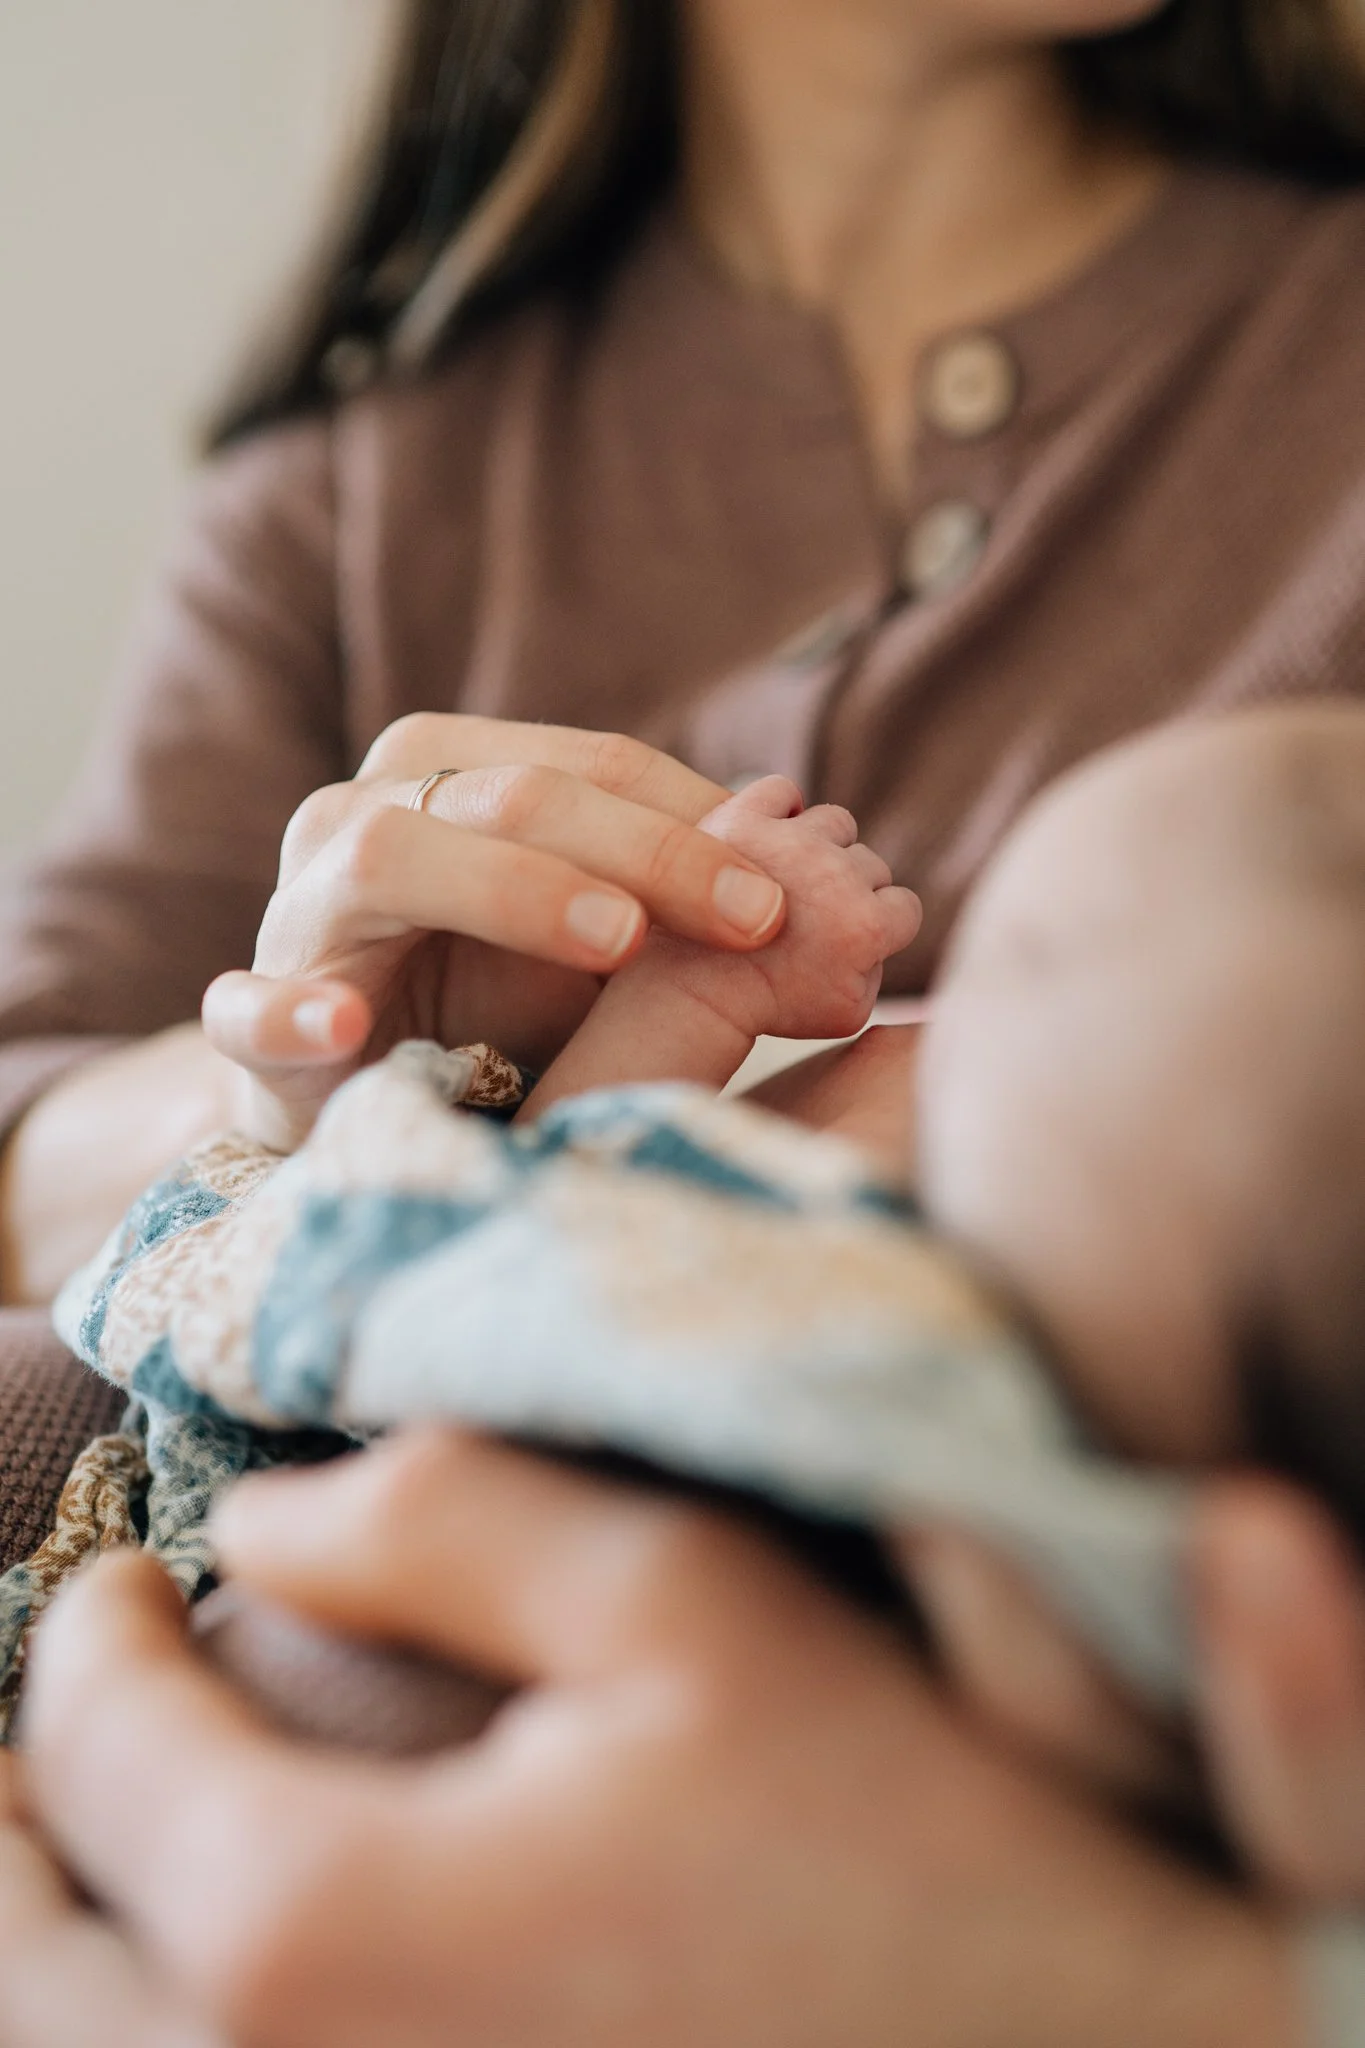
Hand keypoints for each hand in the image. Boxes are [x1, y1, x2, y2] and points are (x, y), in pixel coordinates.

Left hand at [23, 1434, 1296, 2047]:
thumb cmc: (885, 1835)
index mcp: (317, 1931)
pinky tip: (193, 1980)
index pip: (102, 1752)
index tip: (129, 1579)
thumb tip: (261, 1520)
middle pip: (19, 1972)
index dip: (93, 1634)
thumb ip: (445, 1520)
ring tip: (67, 1860)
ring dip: (45, 1957)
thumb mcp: (684, 1602)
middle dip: (11, 1827)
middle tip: (42, 1732)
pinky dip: (133, 2034)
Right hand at [200, 716, 787, 1150]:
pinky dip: (293, 1010)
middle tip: (754, 918)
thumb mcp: (602, 945)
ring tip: (616, 939)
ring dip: (509, 886)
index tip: (799, 880)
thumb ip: (689, 902)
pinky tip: (351, 1026)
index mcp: (454, 779)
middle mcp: (368, 819)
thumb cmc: (496, 1002)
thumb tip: (831, 864)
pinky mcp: (253, 1023)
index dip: (698, 815)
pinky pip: (251, 1008)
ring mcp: (302, 916)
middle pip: (505, 792)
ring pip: (385, 853)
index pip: (588, 764)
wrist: (359, 1097)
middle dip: (644, 848)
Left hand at [640, 775, 920, 1043]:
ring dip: (821, 846)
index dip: (879, 925)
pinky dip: (780, 807)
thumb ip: (880, 966)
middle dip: (846, 889)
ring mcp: (787, 842)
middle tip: (805, 920)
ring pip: (835, 822)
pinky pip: (781, 790)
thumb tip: (882, 928)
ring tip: (790, 878)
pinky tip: (771, 837)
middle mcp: (833, 875)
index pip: (904, 907)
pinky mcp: (742, 819)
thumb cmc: (771, 1006)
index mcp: (865, 925)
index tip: (844, 942)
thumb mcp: (848, 1010)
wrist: (693, 991)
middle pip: (869, 863)